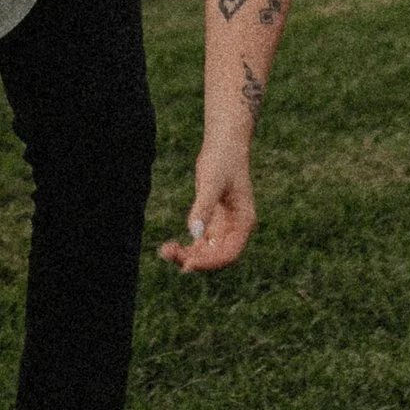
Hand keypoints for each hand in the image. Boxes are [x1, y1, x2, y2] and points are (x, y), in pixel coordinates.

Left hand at [160, 142, 254, 272]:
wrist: (223, 144)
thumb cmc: (222, 160)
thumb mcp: (212, 182)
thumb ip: (204, 207)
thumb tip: (194, 233)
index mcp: (244, 222)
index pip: (230, 253)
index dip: (210, 263)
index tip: (188, 265)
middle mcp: (236, 228)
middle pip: (217, 256)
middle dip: (195, 259)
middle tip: (169, 254)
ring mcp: (224, 227)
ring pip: (207, 252)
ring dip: (188, 256)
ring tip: (165, 251)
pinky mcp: (212, 221)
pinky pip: (200, 243)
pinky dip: (187, 247)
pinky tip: (170, 247)